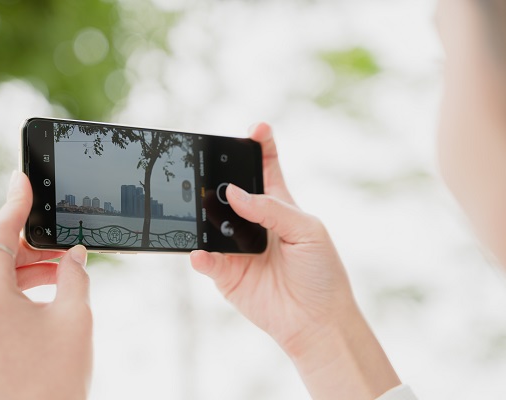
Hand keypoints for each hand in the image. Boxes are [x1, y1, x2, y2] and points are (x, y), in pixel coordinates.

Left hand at [0, 172, 92, 399]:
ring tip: (62, 276)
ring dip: (25, 271)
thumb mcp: (75, 317)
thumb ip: (74, 275)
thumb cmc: (56, 378)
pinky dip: (14, 292)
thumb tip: (74, 256)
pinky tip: (44, 298)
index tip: (22, 181)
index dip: (14, 204)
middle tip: (65, 245)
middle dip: (31, 247)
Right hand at [190, 123, 400, 399]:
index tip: (257, 127)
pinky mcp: (225, 274)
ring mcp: (236, 247)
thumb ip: (271, 209)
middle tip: (208, 165)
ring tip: (200, 205)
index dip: (260, 145)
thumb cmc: (320, 272)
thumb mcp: (306, 230)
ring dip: (204, 213)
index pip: (267, 168)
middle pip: (230, 190)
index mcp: (278, 206)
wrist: (316, 320)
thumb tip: (234, 194)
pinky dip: (200, 255)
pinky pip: (206, 260)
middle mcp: (253, 222)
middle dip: (219, 176)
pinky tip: (201, 252)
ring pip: (210, 222)